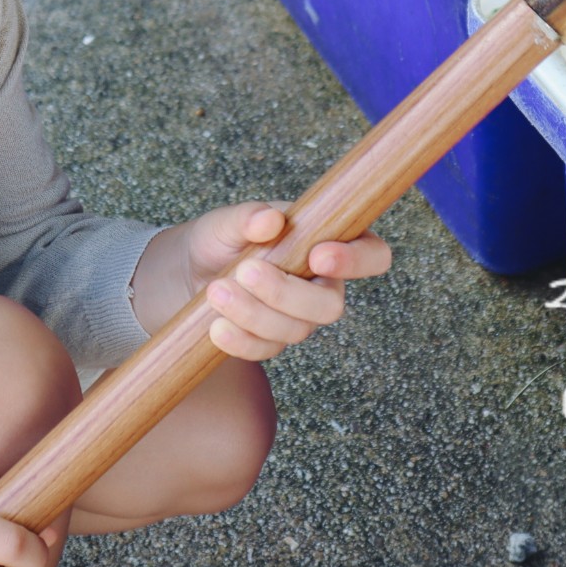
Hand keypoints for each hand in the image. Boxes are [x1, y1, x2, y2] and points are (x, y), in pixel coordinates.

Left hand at [181, 201, 392, 361]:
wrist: (193, 269)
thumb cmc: (224, 237)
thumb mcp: (229, 220)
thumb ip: (249, 216)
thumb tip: (269, 219)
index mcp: (330, 241)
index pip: (372, 254)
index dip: (357, 260)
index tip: (318, 255)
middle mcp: (323, 283)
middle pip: (330, 305)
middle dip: (286, 294)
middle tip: (246, 271)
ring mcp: (300, 316)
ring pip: (296, 330)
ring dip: (254, 314)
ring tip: (216, 291)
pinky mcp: (273, 341)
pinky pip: (266, 350)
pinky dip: (241, 340)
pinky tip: (217, 327)